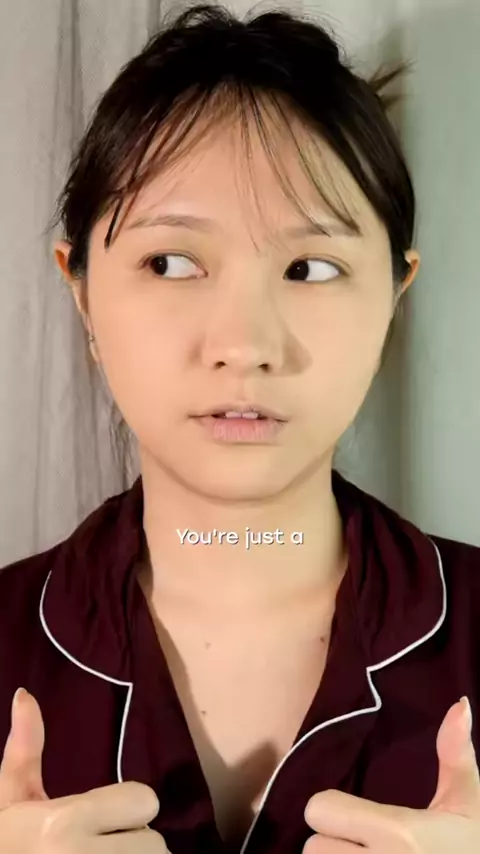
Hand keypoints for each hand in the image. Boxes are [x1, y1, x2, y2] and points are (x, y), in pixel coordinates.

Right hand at [0, 687, 168, 851]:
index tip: (98, 820)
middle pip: (154, 843)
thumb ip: (25, 750)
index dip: (125, 809)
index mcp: (63, 825)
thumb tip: (24, 693)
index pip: (144, 801)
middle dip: (132, 846)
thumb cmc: (6, 846)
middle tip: (98, 851)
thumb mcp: (10, 802)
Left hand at [303, 697, 479, 851]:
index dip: (332, 809)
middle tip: (358, 846)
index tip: (353, 815)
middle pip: (311, 849)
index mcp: (399, 834)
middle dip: (331, 846)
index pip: (320, 809)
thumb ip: (455, 754)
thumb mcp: (469, 804)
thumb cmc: (474, 847)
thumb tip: (459, 703)